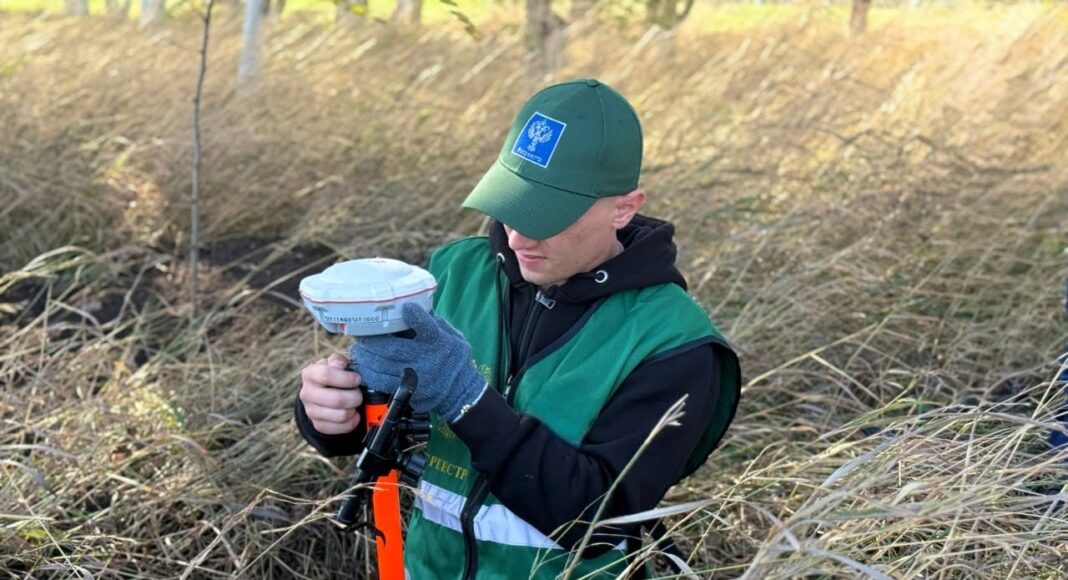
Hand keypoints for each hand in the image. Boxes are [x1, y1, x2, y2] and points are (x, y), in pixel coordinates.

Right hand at [299, 353, 363, 433]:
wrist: (320, 393)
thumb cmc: (332, 375)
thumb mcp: (334, 363)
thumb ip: (337, 361)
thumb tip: (340, 365)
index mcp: (310, 374)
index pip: (326, 375)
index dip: (346, 378)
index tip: (357, 379)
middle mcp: (307, 394)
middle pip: (337, 400)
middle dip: (355, 396)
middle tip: (358, 393)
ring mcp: (311, 411)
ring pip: (342, 415)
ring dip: (354, 409)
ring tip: (354, 402)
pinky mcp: (319, 425)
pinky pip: (343, 428)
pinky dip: (353, 421)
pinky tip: (354, 413)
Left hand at [351, 303, 486, 421]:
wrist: (460, 392)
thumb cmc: (454, 360)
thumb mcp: (452, 337)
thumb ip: (434, 323)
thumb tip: (413, 306)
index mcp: (439, 343)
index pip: (427, 328)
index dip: (416, 316)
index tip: (406, 307)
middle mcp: (426, 359)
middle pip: (394, 348)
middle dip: (373, 340)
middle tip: (362, 333)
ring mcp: (415, 376)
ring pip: (383, 365)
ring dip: (367, 356)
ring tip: (360, 349)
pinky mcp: (407, 390)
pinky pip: (382, 382)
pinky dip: (370, 373)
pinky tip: (364, 366)